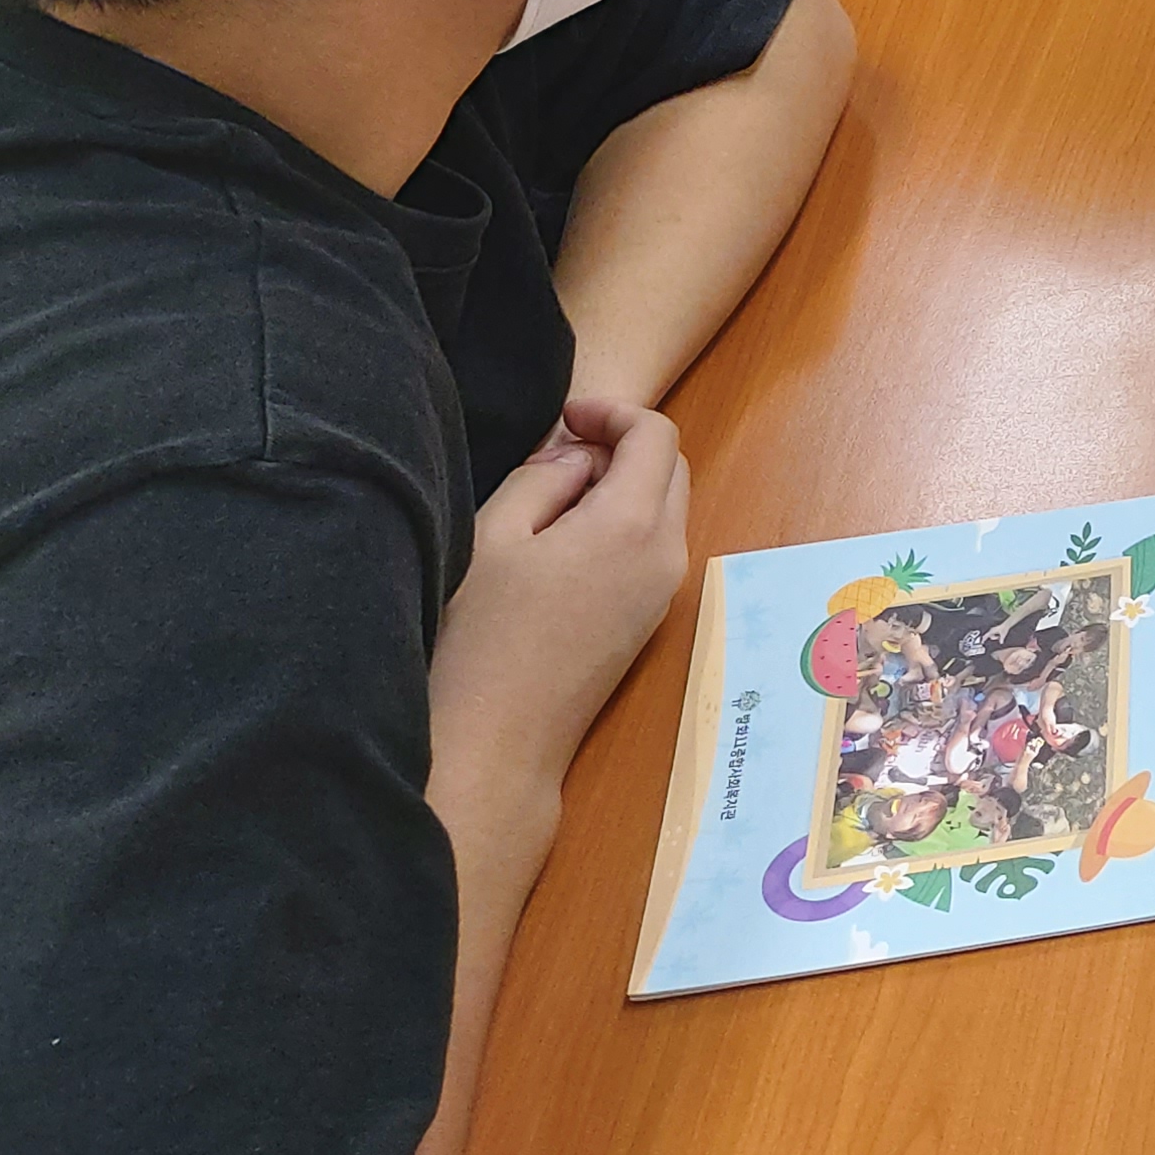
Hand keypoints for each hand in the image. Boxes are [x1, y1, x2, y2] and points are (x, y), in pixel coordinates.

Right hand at [428, 396, 690, 817]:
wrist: (497, 743)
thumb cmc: (482, 636)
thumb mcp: (495, 537)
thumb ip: (544, 480)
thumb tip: (577, 458)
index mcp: (634, 525)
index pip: (657, 435)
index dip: (613, 412)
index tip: (564, 418)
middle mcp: (666, 555)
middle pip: (672, 469)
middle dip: (623, 447)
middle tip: (557, 456)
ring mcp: (664, 593)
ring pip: (666, 509)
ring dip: (624, 487)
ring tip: (553, 500)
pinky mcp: (650, 623)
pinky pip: (654, 548)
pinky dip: (624, 524)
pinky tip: (566, 544)